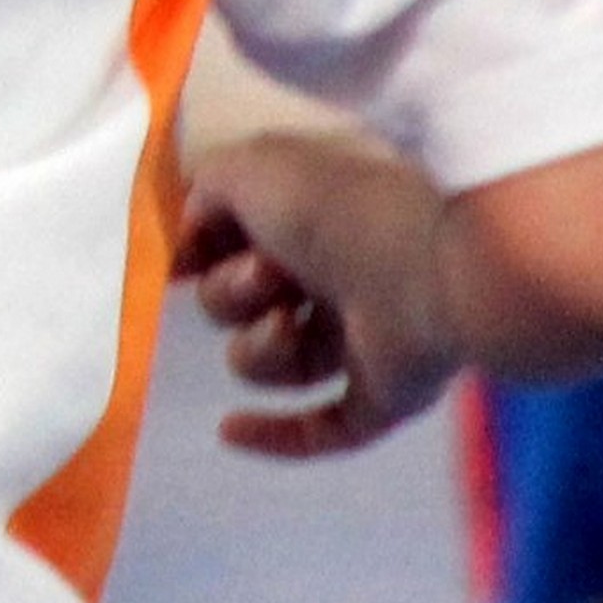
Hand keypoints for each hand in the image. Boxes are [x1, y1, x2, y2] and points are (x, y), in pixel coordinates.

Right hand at [174, 130, 465, 460]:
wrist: (426, 265)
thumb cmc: (336, 207)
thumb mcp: (250, 167)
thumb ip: (205, 190)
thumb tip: (188, 243)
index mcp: (308, 218)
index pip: (233, 243)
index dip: (202, 253)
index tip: (177, 263)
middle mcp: (334, 276)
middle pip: (238, 306)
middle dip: (232, 294)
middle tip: (269, 275)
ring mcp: (360, 339)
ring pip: (270, 365)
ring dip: (260, 349)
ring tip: (289, 326)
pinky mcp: (383, 397)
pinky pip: (321, 430)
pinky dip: (275, 436)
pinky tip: (230, 430)